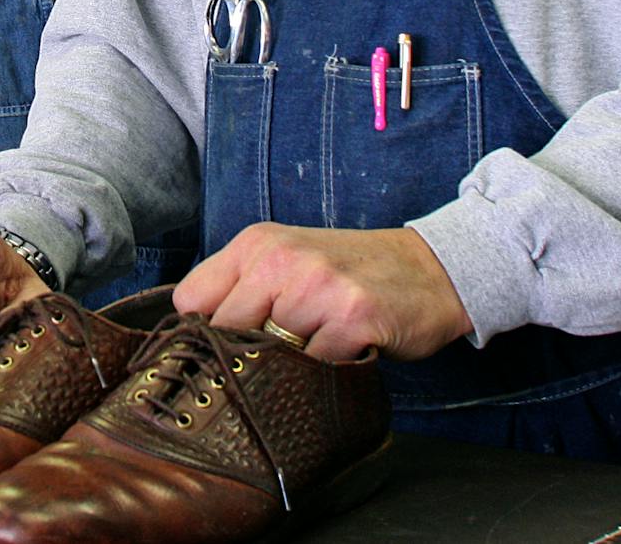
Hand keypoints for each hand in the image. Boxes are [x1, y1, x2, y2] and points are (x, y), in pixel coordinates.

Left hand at [173, 223, 472, 361]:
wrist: (431, 269)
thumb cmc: (350, 273)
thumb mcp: (287, 262)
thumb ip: (240, 290)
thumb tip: (191, 340)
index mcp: (256, 244)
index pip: (190, 300)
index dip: (200, 333)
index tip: (219, 349)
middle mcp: (281, 259)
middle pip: (223, 334)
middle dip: (240, 357)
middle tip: (271, 361)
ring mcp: (317, 287)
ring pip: (267, 355)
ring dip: (285, 368)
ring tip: (313, 352)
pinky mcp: (352, 318)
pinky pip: (312, 370)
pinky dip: (322, 376)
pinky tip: (341, 356)